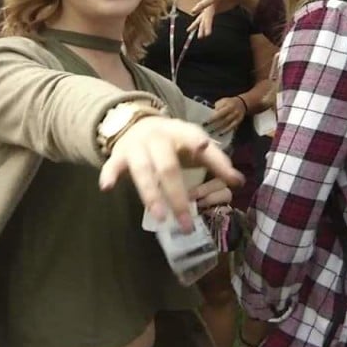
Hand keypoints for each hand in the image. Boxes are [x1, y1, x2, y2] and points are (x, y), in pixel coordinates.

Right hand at [100, 115, 243, 231]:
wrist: (136, 123)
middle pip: (168, 167)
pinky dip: (109, 175)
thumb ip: (215, 160)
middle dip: (177, 196)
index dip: (198, 143)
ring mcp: (137, 146)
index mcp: (179, 132)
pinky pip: (113, 165)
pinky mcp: (119, 154)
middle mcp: (157, 137)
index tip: (203, 148)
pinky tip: (107, 187)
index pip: (192, 136)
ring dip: (151, 194)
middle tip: (186, 222)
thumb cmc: (173, 140)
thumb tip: (239, 181)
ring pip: (142, 171)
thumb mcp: (193, 143)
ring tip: (159, 217)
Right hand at [187, 0, 255, 37]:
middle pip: (206, 13)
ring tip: (200, 37)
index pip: (207, 0)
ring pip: (204, 18)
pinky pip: (204, 20)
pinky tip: (195, 33)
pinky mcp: (211, 11)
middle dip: (204, 23)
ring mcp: (210, 7)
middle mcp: (210, 1)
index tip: (194, 11)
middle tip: (204, 33)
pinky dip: (200, 26)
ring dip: (202, 27)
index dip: (201, 5)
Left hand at [208, 96, 246, 134]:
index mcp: (228, 105)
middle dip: (214, 124)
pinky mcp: (239, 121)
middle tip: (206, 129)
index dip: (212, 118)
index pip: (219, 112)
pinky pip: (232, 127)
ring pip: (227, 124)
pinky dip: (226, 131)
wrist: (242, 103)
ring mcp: (236, 116)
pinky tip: (220, 134)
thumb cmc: (229, 102)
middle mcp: (233, 111)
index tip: (205, 122)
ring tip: (211, 132)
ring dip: (219, 128)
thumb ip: (217, 107)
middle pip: (223, 118)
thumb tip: (209, 114)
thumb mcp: (222, 101)